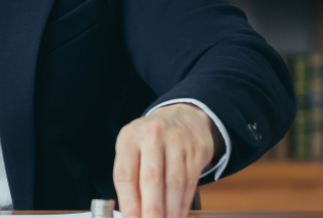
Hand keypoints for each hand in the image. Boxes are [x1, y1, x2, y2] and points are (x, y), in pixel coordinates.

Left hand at [112, 103, 221, 217]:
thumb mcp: (132, 146)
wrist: (183, 115)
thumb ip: (129, 176)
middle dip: (151, 209)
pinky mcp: (197, 150)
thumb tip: (131, 212)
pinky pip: (191, 182)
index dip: (128, 201)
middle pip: (151, 179)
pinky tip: (179, 214)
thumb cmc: (150, 138)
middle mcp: (153, 136)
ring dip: (170, 210)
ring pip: (175, 183)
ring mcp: (177, 142)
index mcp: (130, 137)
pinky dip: (184, 203)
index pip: (125, 174)